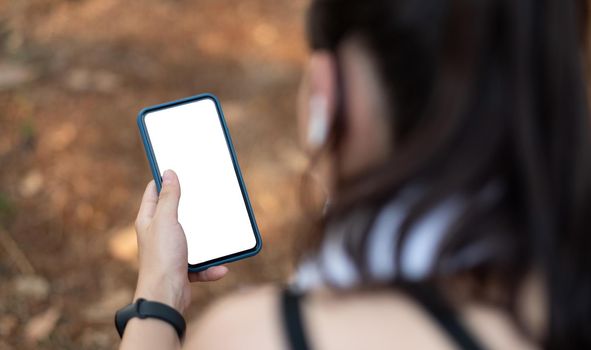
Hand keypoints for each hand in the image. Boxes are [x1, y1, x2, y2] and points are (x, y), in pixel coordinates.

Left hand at [133, 170, 227, 312]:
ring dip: (206, 240)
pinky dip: (211, 266)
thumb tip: (168, 173)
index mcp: (148, 220)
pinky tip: (220, 267)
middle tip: (204, 196)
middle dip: (190, 208)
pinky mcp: (182, 268)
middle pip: (174, 213)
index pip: (153, 192)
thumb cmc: (162, 257)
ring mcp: (170, 251)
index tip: (178, 169)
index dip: (164, 179)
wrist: (165, 296)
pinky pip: (201, 264)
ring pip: (192, 238)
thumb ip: (169, 197)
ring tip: (217, 236)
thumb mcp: (166, 220)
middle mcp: (158, 234)